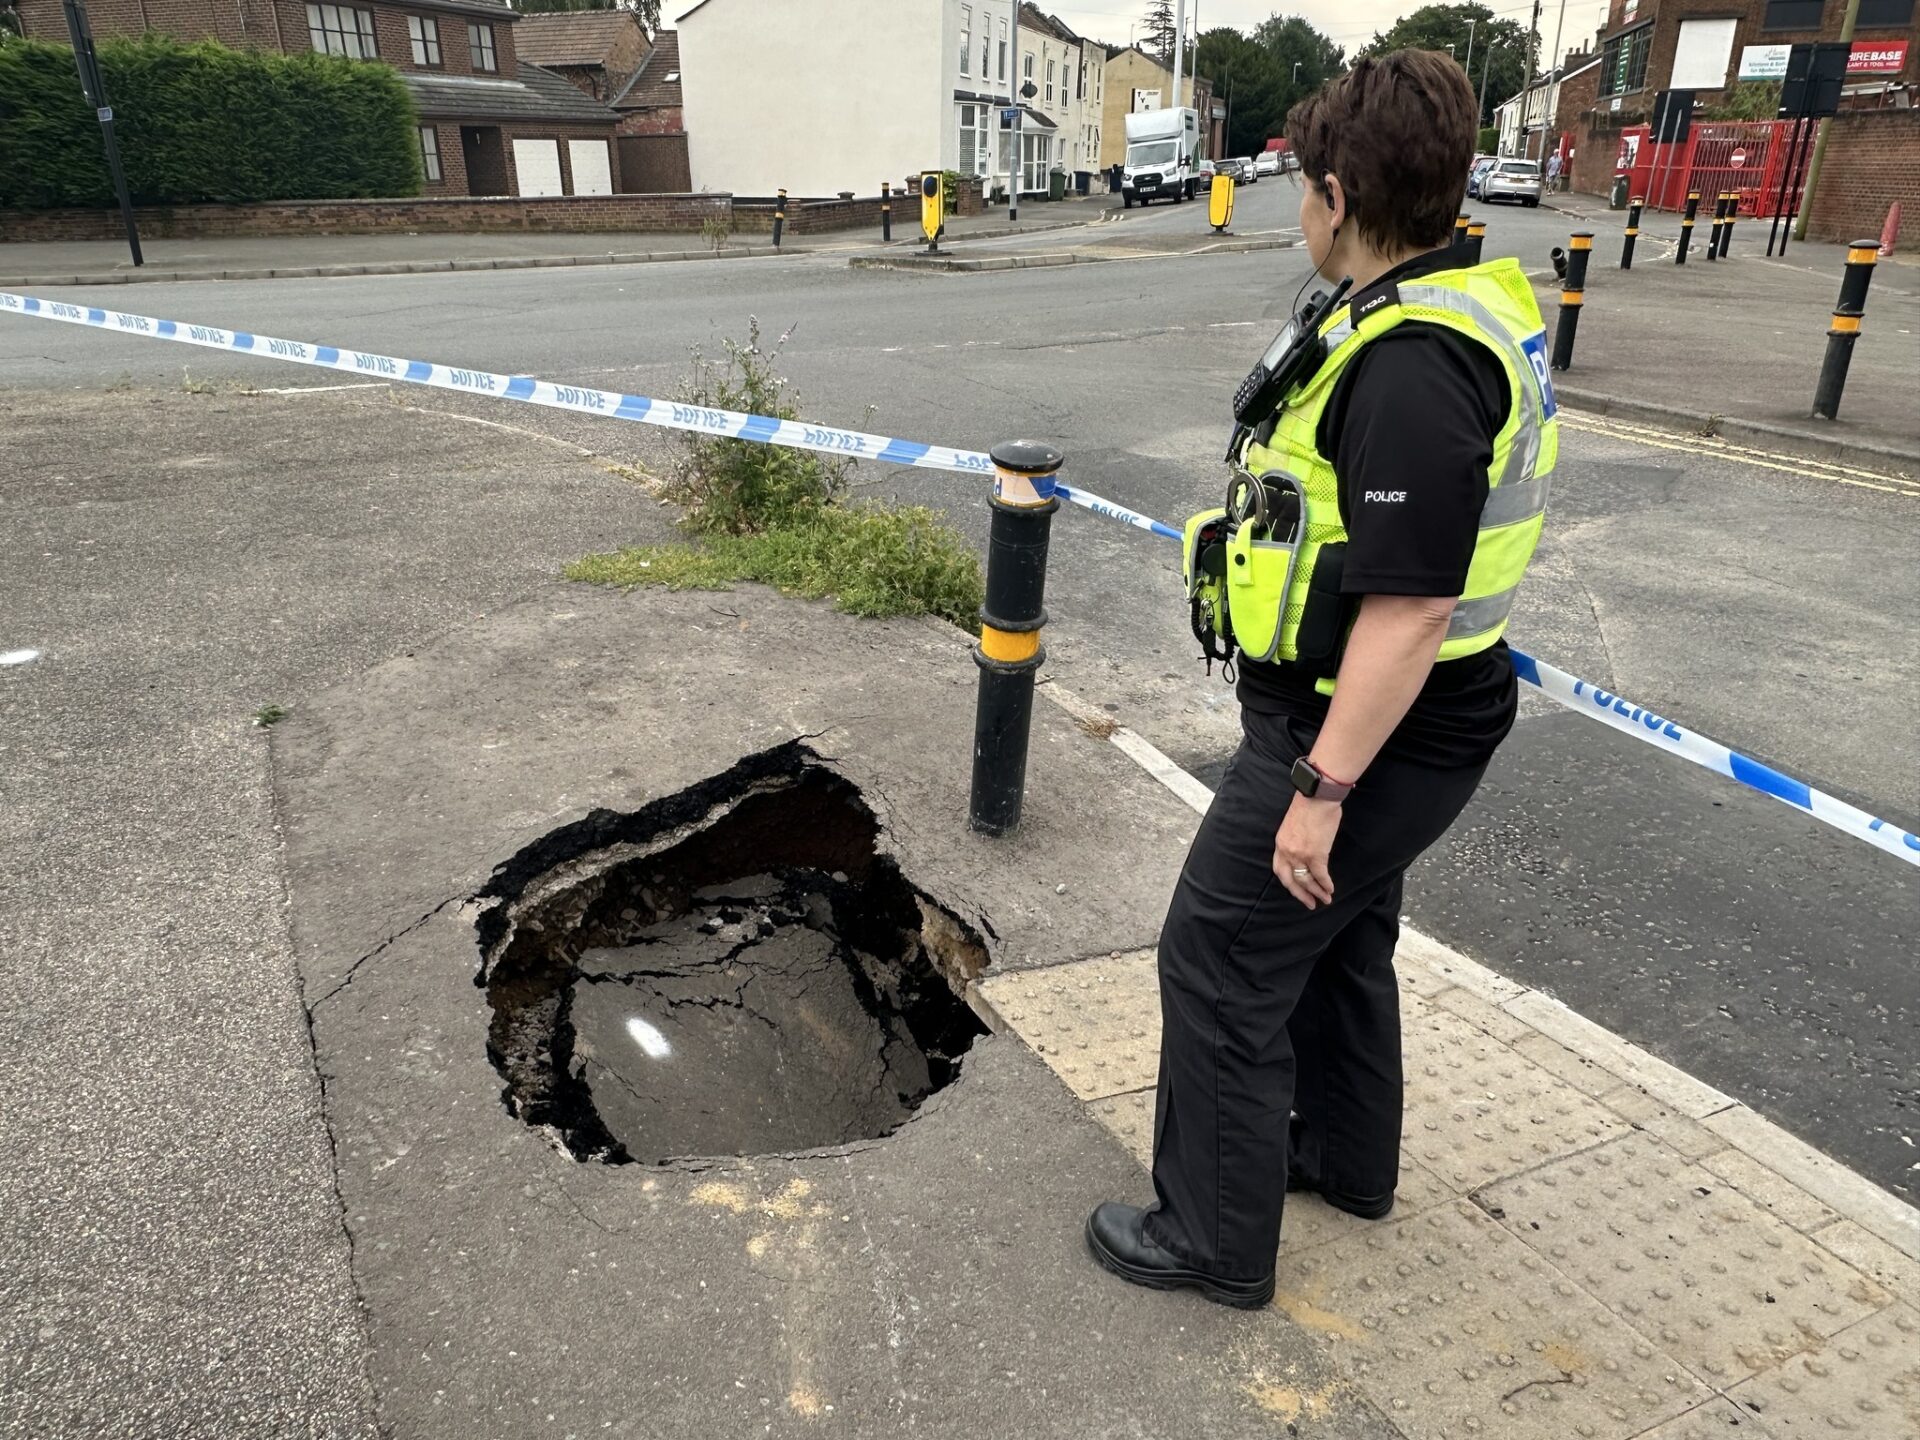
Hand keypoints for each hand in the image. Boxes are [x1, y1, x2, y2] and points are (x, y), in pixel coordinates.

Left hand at [1273, 793, 1340, 908]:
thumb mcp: (1292, 825)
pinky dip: (1326, 884)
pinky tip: (1331, 889)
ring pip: (1307, 880)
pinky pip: (1321, 875)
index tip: (1296, 889)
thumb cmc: (1308, 806)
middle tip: (1310, 903)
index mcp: (1280, 844)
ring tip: (1325, 899)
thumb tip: (1304, 849)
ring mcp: (1301, 854)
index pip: (1280, 869)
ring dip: (1317, 892)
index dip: (1288, 882)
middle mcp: (1287, 852)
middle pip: (1291, 880)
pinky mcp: (1316, 854)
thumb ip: (1295, 840)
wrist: (1317, 796)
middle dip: (1300, 894)